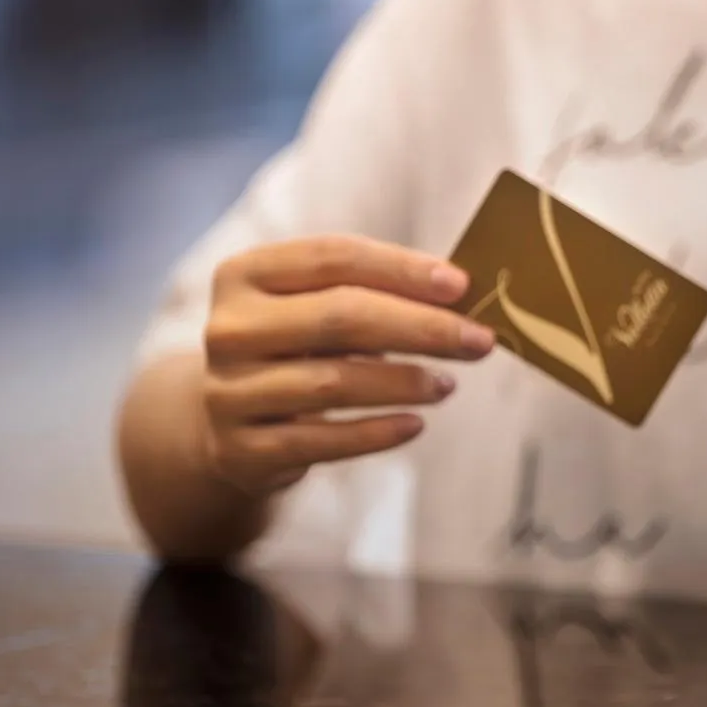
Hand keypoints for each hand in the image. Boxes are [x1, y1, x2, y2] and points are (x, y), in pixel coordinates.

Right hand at [201, 234, 494, 495]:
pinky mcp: (241, 450)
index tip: (461, 285)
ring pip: (333, 381)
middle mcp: (228, 328)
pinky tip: (415, 424)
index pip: (333, 257)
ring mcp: (228, 392)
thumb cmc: (295, 350)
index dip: (402, 269)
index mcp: (245, 273)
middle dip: (421, 327)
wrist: (228, 425)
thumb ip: (373, 293)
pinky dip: (375, 433)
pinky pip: (321, 441)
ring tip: (448, 384)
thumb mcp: (316, 308)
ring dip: (404, 382)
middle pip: (339, 317)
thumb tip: (461, 293)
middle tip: (478, 341)